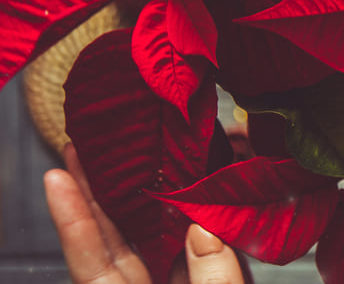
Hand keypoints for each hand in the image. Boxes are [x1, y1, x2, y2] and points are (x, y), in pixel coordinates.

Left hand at [44, 143, 245, 283]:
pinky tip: (194, 183)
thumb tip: (204, 231)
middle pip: (117, 241)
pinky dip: (196, 214)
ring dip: (148, 197)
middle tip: (88, 149)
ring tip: (135, 154)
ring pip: (158, 239)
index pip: (93, 264)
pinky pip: (198, 246)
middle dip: (99, 193)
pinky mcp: (209, 279)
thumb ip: (211, 279)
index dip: (73, 220)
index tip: (56, 177)